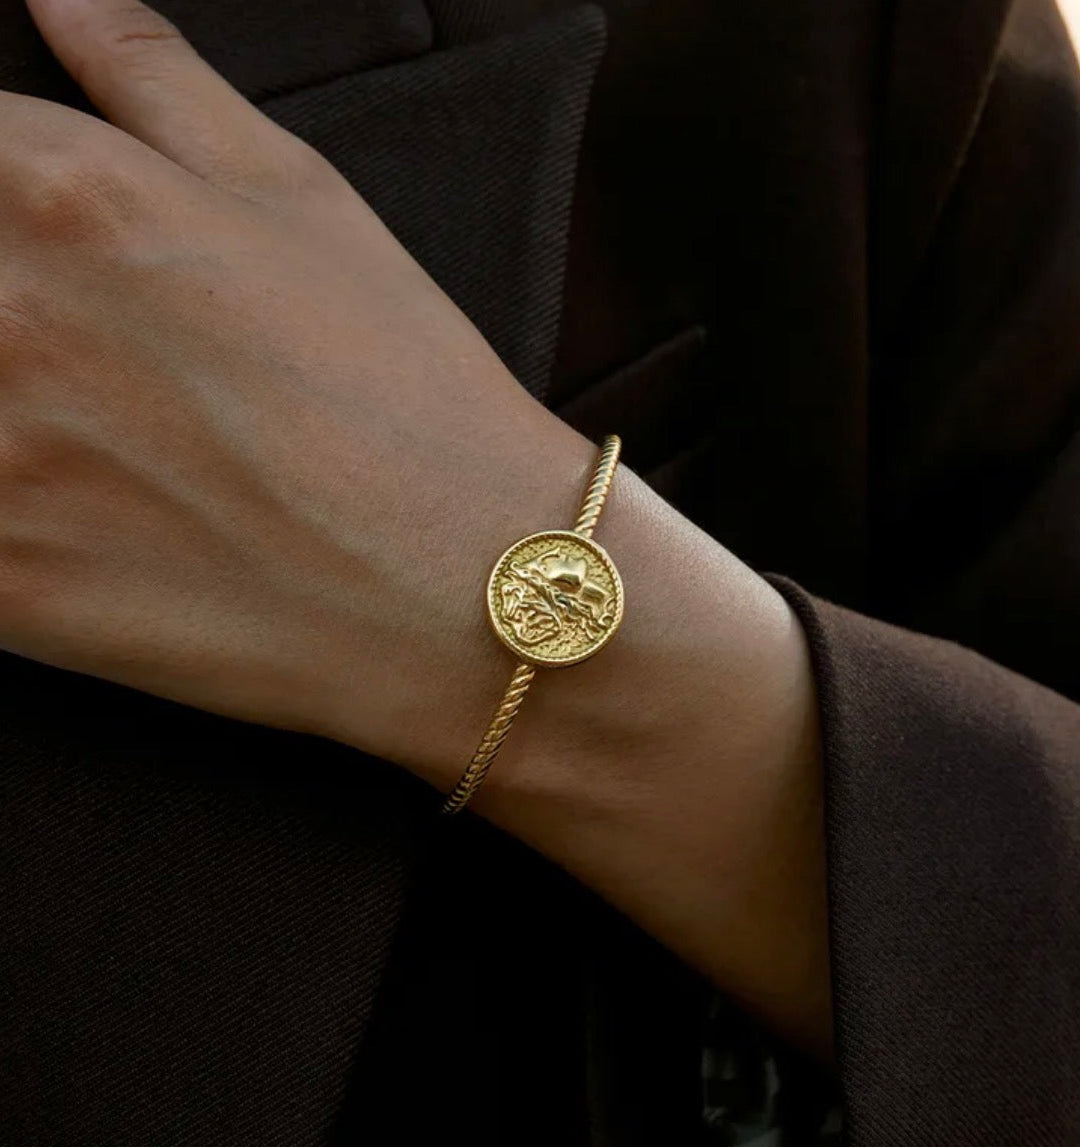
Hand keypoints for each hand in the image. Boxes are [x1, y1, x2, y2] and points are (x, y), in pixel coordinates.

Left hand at [1, 0, 598, 778]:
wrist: (466, 583)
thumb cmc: (405, 395)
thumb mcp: (306, 205)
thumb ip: (155, 83)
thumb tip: (59, 1)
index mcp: (66, 197)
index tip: (33, 252)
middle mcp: (5, 316)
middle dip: (6, 306)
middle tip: (90, 358)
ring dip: (1, 404)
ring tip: (98, 436)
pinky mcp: (4, 589)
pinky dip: (3, 506)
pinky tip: (76, 508)